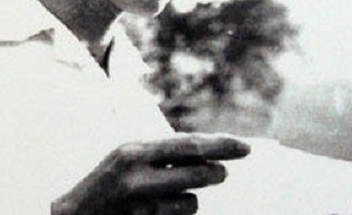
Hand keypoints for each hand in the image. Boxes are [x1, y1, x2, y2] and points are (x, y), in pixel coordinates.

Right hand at [51, 133, 249, 214]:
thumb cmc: (106, 183)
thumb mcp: (128, 157)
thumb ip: (162, 154)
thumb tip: (207, 153)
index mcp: (133, 151)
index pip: (188, 145)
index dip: (220, 145)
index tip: (245, 147)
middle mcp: (136, 178)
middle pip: (197, 175)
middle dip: (215, 173)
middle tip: (222, 172)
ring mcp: (139, 208)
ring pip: (190, 204)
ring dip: (190, 200)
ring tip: (174, 196)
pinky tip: (162, 211)